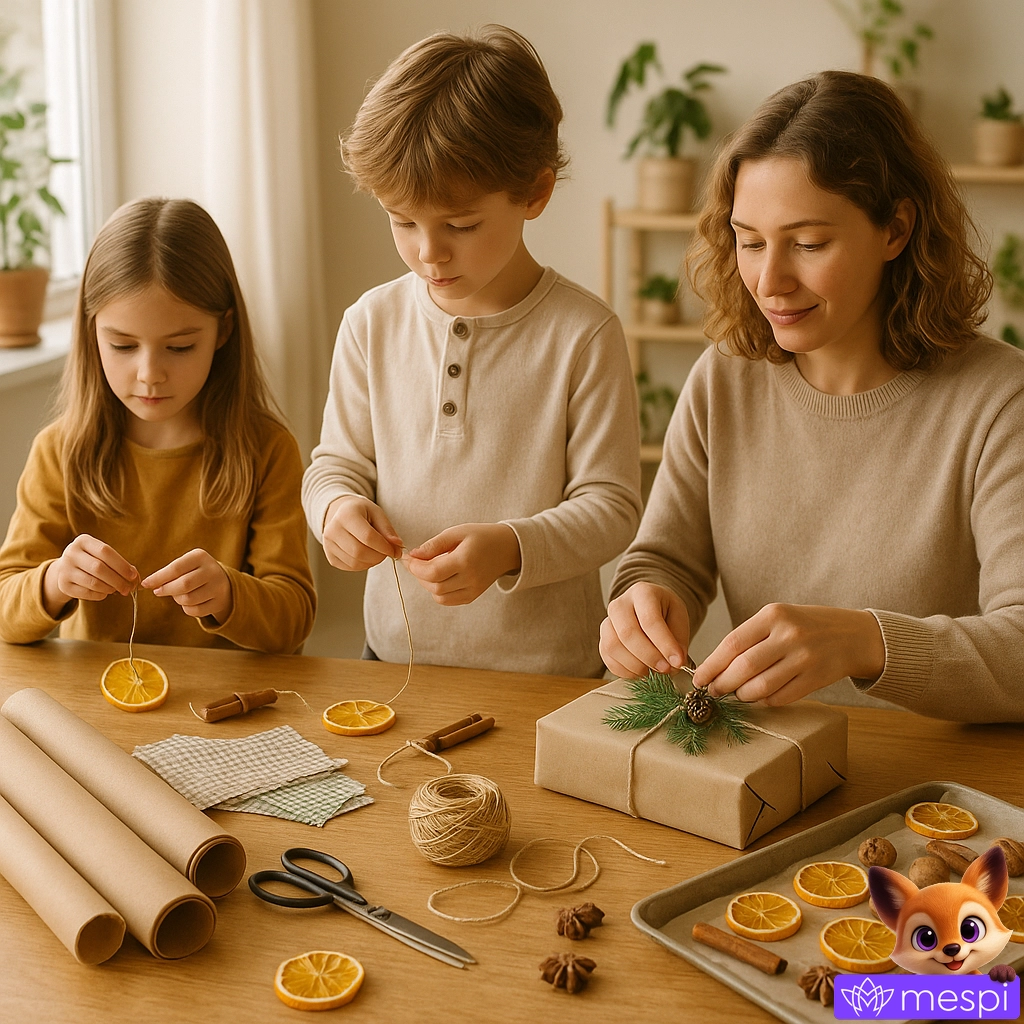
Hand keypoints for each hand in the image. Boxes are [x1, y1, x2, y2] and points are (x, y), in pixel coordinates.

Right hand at [43, 535, 137, 616]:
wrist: (66, 569)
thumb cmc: (92, 560)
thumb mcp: (102, 556)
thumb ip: (119, 563)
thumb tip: (135, 577)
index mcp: (83, 541)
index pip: (105, 551)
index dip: (122, 565)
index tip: (133, 576)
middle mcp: (71, 553)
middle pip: (99, 568)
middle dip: (118, 580)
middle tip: (129, 588)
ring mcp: (65, 569)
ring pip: (93, 582)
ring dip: (110, 588)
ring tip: (118, 590)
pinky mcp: (63, 585)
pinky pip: (87, 593)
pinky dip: (100, 595)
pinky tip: (105, 593)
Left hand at [142, 549, 231, 622]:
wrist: (223, 581)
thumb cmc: (195, 572)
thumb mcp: (186, 564)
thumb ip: (169, 572)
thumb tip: (147, 584)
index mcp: (200, 556)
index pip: (176, 568)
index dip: (158, 577)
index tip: (145, 584)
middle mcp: (212, 570)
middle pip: (184, 585)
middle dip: (167, 590)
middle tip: (158, 591)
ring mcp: (218, 587)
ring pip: (188, 599)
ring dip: (177, 599)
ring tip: (178, 594)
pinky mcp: (219, 602)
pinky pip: (195, 611)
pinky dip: (187, 608)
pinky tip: (189, 602)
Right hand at [322, 495, 402, 570]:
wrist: (342, 513)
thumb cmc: (361, 512)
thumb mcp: (377, 513)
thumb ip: (387, 530)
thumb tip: (397, 546)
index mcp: (346, 515)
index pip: (368, 537)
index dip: (384, 547)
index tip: (395, 550)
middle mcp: (333, 530)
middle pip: (360, 552)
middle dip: (379, 556)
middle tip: (387, 553)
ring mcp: (328, 544)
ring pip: (355, 562)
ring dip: (372, 562)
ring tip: (378, 553)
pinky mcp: (330, 556)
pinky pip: (349, 567)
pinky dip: (363, 565)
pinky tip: (367, 556)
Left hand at [404, 523, 520, 605]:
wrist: (507, 548)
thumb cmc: (481, 536)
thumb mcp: (457, 532)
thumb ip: (433, 545)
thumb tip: (413, 555)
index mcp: (465, 560)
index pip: (432, 572)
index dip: (415, 567)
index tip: (409, 558)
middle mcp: (470, 578)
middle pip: (434, 586)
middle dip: (419, 575)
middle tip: (416, 562)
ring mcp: (473, 590)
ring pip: (439, 597)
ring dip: (428, 584)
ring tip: (429, 569)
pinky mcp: (473, 596)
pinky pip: (449, 600)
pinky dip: (438, 592)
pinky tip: (440, 577)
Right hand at [600, 582, 689, 678]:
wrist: (648, 608)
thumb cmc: (664, 612)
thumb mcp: (679, 618)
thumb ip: (678, 640)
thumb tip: (674, 663)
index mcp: (642, 593)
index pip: (649, 620)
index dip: (664, 644)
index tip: (677, 661)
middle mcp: (620, 605)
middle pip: (628, 633)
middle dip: (649, 656)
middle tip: (666, 668)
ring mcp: (607, 621)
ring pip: (613, 646)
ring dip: (636, 665)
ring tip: (653, 670)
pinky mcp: (602, 639)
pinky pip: (608, 658)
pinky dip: (625, 670)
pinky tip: (640, 671)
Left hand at [694, 603, 884, 704]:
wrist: (853, 635)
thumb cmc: (806, 626)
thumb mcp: (778, 618)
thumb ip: (750, 637)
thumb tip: (716, 666)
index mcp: (773, 615)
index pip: (732, 644)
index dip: (711, 665)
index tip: (699, 678)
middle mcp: (789, 635)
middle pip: (743, 668)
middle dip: (722, 684)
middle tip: (713, 691)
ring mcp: (804, 658)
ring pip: (761, 687)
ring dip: (743, 695)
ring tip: (737, 694)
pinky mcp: (816, 679)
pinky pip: (781, 697)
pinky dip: (765, 701)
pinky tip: (760, 697)